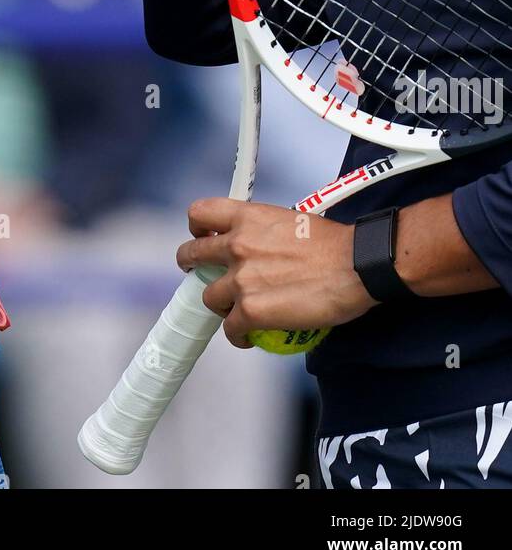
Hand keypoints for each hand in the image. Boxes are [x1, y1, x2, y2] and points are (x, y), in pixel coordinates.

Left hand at [176, 198, 375, 347]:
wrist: (357, 264)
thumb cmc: (336, 244)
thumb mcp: (293, 221)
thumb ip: (267, 233)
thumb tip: (264, 247)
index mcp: (249, 217)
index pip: (201, 213)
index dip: (197, 229)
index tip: (204, 238)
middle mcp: (238, 244)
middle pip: (192, 255)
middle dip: (192, 267)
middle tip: (204, 276)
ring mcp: (241, 279)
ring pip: (209, 297)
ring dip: (221, 306)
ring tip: (237, 312)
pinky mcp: (250, 311)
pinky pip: (230, 329)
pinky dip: (238, 336)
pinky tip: (250, 337)